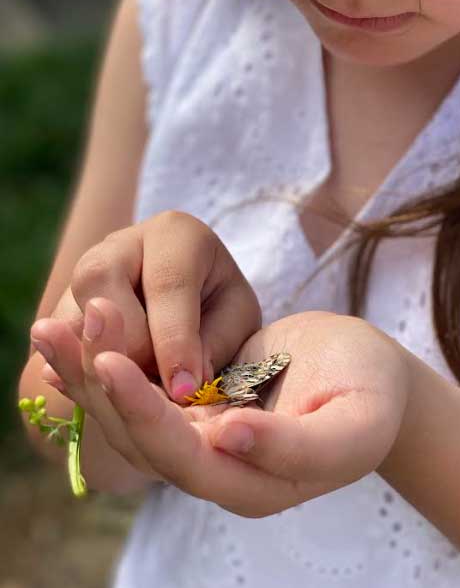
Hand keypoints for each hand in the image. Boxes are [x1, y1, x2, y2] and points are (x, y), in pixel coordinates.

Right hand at [31, 210, 261, 401]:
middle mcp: (120, 244)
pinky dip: (80, 372)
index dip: (174, 341)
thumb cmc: (219, 304)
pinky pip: (56, 342)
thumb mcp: (237, 318)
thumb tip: (182, 385)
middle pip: (100, 280)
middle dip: (129, 343)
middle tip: (158, 385)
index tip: (185, 391)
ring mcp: (82, 272)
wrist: (191, 299)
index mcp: (175, 234)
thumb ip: (215, 344)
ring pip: (70, 314)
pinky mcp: (62, 306)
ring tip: (140, 390)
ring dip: (102, 361)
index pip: (167, 282)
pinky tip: (112, 391)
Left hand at [50, 307, 409, 515]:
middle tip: (59, 331)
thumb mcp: (355, 422)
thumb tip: (228, 440)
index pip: (185, 459)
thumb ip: (299, 446)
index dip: (143, 415)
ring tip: (50, 329)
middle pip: (142, 440)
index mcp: (255, 484)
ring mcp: (204, 438)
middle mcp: (219, 469)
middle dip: (98, 390)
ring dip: (90, 374)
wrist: (370, 375)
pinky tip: (79, 335)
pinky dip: (111, 363)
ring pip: (133, 416)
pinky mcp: (197, 406)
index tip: (111, 362)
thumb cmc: (372, 394)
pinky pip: (144, 390)